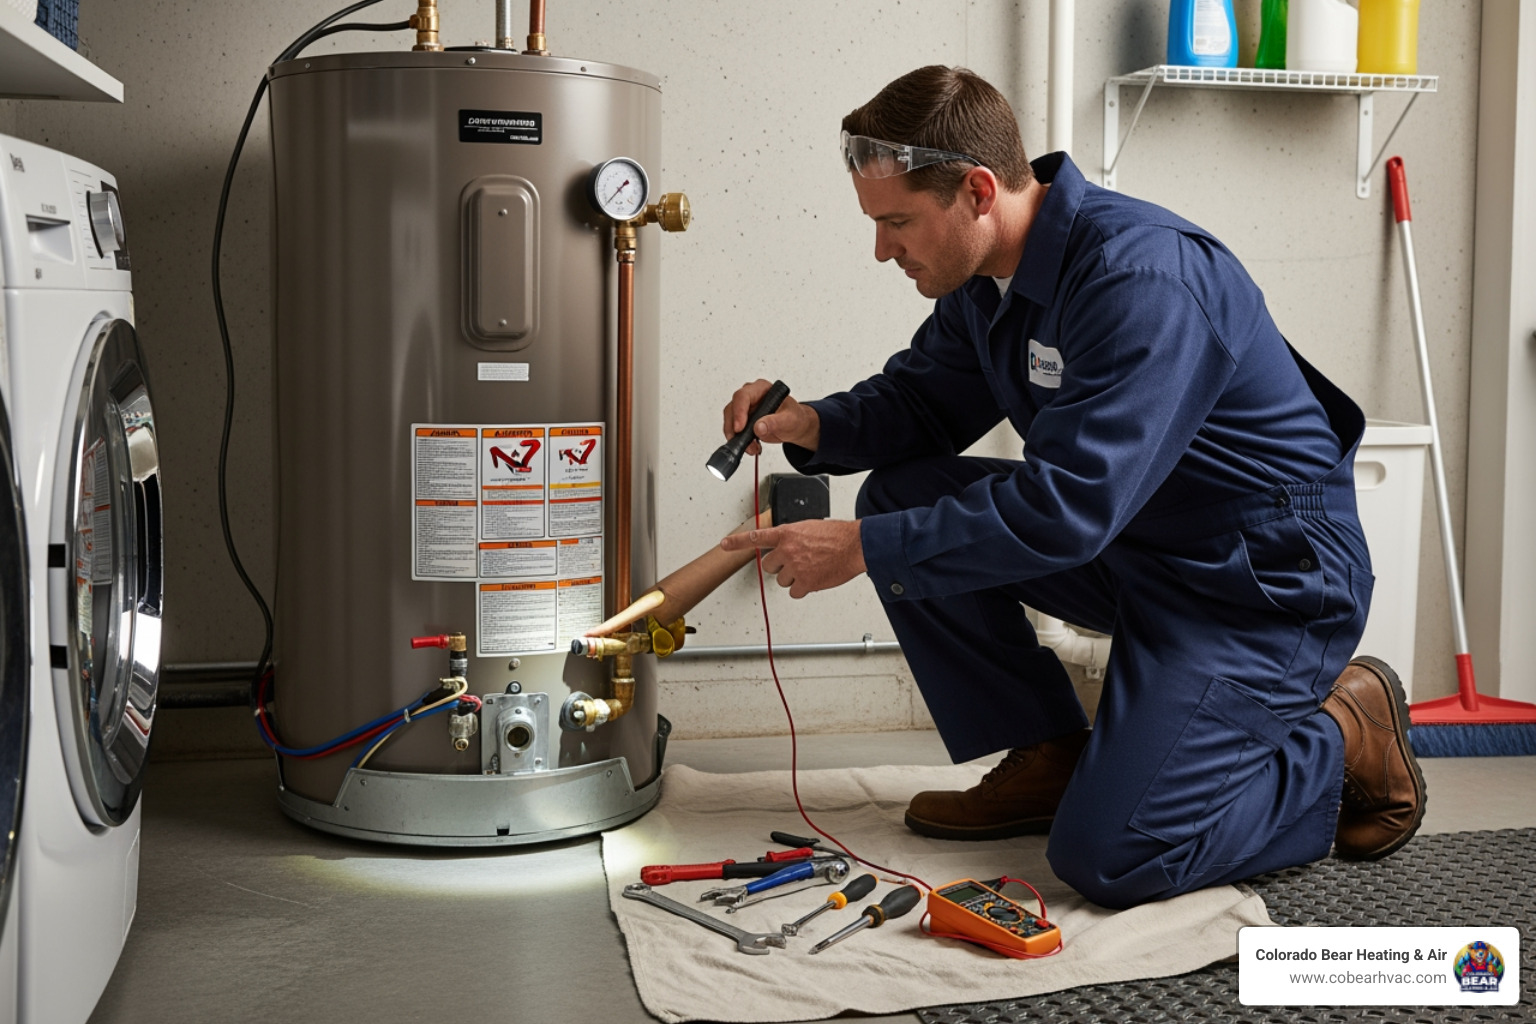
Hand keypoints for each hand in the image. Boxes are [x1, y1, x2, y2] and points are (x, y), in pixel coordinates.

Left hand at [719, 520, 864, 598]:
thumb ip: (791, 537)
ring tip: (810, 567)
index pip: (756, 537)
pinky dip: (803, 588)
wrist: (854, 546)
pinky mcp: (805, 582)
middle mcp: (787, 550)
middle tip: (795, 561)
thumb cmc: (836, 535)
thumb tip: (785, 547)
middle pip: (769, 566)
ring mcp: (795, 567)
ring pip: (782, 580)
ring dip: (793, 577)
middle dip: (779, 565)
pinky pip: (794, 592)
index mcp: (786, 534)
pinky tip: (814, 578)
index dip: (737, 542)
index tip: (724, 545)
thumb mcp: (808, 528)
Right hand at [723, 378, 819, 454]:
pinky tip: (751, 447)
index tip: (740, 428)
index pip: (743, 396)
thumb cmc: (794, 418)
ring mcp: (745, 409)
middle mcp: (750, 397)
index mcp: (761, 389)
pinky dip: (739, 441)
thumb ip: (776, 422)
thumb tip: (759, 427)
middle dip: (735, 428)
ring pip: (730, 421)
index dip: (739, 412)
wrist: (795, 427)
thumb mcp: (790, 420)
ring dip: (737, 437)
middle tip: (743, 442)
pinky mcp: (743, 421)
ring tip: (751, 448)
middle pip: (732, 409)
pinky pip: (734, 431)